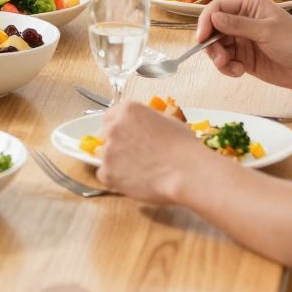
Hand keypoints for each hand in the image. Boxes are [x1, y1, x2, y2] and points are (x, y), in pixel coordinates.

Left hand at [95, 99, 216, 203]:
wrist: (187, 171)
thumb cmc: (184, 147)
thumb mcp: (167, 121)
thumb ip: (146, 121)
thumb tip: (142, 127)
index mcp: (128, 110)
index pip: (110, 117)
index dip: (119, 129)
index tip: (125, 138)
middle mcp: (114, 126)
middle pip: (104, 135)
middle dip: (116, 145)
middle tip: (134, 157)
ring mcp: (108, 150)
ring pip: (104, 156)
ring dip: (116, 163)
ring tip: (140, 171)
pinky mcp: (107, 172)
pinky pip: (105, 175)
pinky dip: (116, 180)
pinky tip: (135, 181)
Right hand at [196, 0, 291, 90]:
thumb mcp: (266, 31)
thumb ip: (237, 25)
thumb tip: (212, 17)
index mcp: (250, 7)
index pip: (218, 8)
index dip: (206, 21)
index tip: (201, 38)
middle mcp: (244, 22)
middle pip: (214, 29)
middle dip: (212, 44)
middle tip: (220, 58)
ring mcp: (244, 41)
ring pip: (218, 47)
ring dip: (219, 58)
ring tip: (231, 67)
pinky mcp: (246, 59)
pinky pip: (227, 61)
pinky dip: (227, 68)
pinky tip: (239, 72)